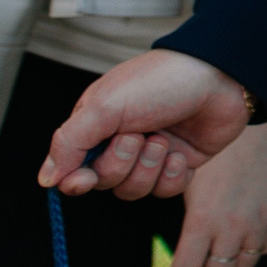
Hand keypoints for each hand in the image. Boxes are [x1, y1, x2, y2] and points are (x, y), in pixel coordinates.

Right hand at [40, 49, 249, 199]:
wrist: (219, 75)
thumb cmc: (160, 81)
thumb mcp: (105, 106)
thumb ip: (70, 143)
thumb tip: (46, 179)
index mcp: (96, 125)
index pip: (72, 169)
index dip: (76, 181)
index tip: (84, 179)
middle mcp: (121, 141)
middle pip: (104, 182)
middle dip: (121, 164)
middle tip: (138, 136)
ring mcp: (151, 154)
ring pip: (134, 190)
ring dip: (148, 168)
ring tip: (163, 138)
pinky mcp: (179, 163)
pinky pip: (165, 191)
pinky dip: (172, 175)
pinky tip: (180, 153)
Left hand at [162, 116, 266, 266]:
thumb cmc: (221, 150)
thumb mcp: (192, 180)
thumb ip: (191, 219)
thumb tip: (185, 252)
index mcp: (204, 218)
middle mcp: (234, 227)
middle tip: (202, 257)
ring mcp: (261, 223)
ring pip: (243, 266)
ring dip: (232, 258)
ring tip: (227, 238)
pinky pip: (266, 248)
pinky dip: (255, 243)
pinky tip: (249, 223)